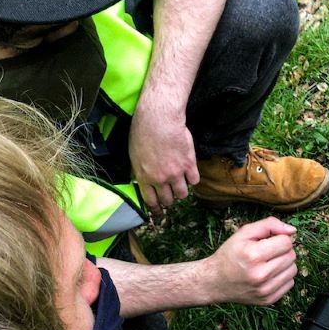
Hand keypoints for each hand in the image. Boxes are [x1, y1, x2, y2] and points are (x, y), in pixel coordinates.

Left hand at [129, 97, 198, 214]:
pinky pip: (194, 181)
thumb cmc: (143, 132)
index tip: (160, 211)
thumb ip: (140, 171)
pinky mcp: (189, 164)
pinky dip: (193, 178)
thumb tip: (141, 181)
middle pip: (168, 200)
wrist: (159, 118)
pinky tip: (190, 172)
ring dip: (182, 191)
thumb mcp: (134, 155)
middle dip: (169, 199)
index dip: (157, 208)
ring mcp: (176, 173)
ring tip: (181, 183)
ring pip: (182, 194)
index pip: (151, 201)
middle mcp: (160, 179)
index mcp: (144, 177)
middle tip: (171, 193)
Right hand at [206, 217, 297, 304]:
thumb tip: (292, 231)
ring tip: (268, 264)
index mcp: (253, 256)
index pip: (286, 242)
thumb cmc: (230, 254)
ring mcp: (265, 290)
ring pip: (293, 270)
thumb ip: (269, 225)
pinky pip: (290, 283)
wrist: (215, 281)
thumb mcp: (244, 233)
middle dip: (282, 251)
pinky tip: (269, 275)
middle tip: (266, 253)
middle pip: (291, 256)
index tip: (267, 242)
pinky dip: (282, 277)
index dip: (279, 239)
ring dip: (284, 264)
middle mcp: (260, 275)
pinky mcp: (268, 300)